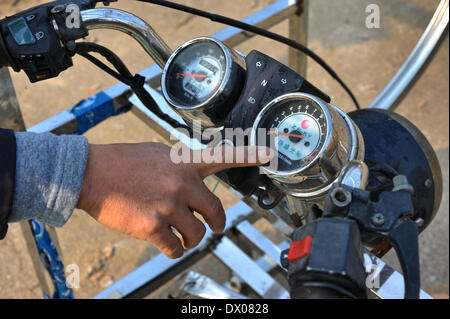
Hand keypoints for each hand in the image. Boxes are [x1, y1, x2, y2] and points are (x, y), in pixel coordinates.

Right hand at [77, 142, 272, 258]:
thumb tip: (190, 182)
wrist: (91, 173)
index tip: (269, 153)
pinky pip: (175, 248)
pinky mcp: (154, 226)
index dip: (249, 155)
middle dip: (216, 224)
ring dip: (191, 240)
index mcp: (185, 163)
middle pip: (216, 212)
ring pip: (197, 234)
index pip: (224, 156)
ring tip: (181, 237)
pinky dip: (173, 250)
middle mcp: (183, 183)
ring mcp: (170, 205)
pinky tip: (165, 244)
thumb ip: (179, 167)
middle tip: (214, 228)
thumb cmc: (120, 162)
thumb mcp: (156, 154)